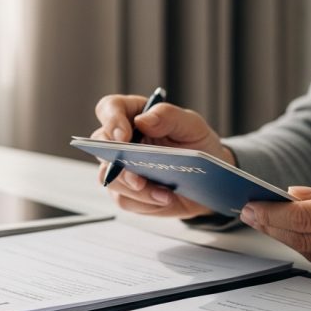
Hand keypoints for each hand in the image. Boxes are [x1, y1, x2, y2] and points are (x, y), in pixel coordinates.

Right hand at [92, 94, 233, 217]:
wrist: (209, 179)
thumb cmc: (198, 146)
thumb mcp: (192, 126)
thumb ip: (168, 116)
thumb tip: (143, 119)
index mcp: (134, 115)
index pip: (109, 108)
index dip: (111, 120)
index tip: (123, 135)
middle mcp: (123, 141)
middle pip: (100, 146)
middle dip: (117, 162)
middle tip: (137, 176)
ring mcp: (121, 168)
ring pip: (111, 178)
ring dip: (136, 189)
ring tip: (163, 193)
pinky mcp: (127, 192)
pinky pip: (125, 199)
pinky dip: (145, 202)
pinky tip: (165, 198)